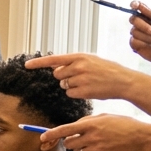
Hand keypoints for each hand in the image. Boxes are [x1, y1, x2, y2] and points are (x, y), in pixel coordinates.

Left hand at [24, 52, 139, 100]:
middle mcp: (77, 66)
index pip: (54, 59)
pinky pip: (70, 94)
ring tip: (88, 82)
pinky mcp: (82, 91)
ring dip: (71, 85)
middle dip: (64, 77)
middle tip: (81, 77)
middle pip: (58, 74)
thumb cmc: (108, 70)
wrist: (124, 81)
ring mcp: (80, 79)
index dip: (38, 63)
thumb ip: (73, 62)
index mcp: (79, 56)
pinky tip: (89, 89)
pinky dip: (76, 93)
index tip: (26, 65)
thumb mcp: (91, 60)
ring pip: (64, 85)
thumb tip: (56, 69)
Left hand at [39, 114, 150, 150]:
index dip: (51, 134)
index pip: (65, 130)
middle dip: (72, 142)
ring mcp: (95, 150)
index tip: (41, 138)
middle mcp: (91, 137)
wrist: (142, 138)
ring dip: (82, 149)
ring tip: (97, 144)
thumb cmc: (123, 125)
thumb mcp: (104, 117)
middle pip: (68, 144)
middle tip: (83, 139)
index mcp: (90, 125)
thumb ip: (86, 122)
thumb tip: (72, 128)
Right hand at [130, 1, 150, 88]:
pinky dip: (144, 43)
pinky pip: (133, 41)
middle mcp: (141, 24)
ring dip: (147, 38)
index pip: (138, 8)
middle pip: (133, 19)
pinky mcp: (135, 44)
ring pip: (134, 31)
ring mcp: (137, 34)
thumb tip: (140, 5)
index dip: (134, 5)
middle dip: (142, 25)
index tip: (134, 5)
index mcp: (149, 17)